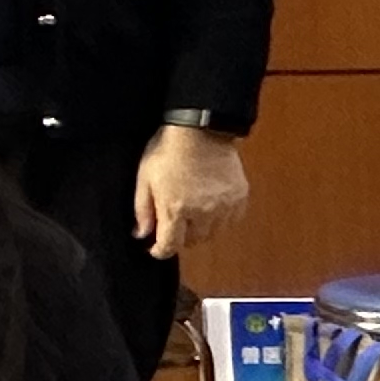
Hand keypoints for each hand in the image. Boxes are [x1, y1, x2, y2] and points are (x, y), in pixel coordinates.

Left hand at [131, 124, 248, 260]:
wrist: (200, 130)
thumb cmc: (168, 150)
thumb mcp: (144, 178)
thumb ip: (142, 210)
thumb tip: (141, 234)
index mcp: (176, 208)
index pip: (170, 246)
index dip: (160, 251)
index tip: (155, 248)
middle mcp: (203, 212)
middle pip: (192, 242)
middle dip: (180, 237)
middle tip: (173, 222)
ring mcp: (224, 206)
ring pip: (212, 234)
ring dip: (200, 230)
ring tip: (192, 212)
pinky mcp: (239, 197)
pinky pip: (231, 221)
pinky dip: (220, 220)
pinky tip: (210, 206)